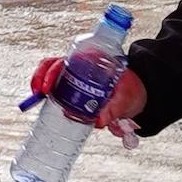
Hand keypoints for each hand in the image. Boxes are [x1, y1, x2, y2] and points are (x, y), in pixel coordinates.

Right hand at [30, 58, 148, 129]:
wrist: (142, 93)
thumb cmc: (134, 89)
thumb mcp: (127, 98)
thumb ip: (114, 109)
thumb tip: (99, 121)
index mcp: (89, 60)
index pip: (62, 60)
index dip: (48, 72)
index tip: (45, 87)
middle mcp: (80, 64)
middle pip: (52, 66)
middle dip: (41, 79)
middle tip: (39, 94)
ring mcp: (77, 74)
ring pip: (53, 76)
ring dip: (44, 86)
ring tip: (40, 101)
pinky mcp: (77, 86)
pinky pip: (61, 88)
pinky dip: (53, 96)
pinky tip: (50, 105)